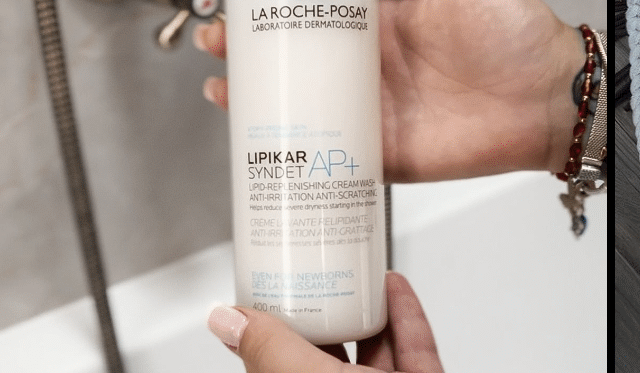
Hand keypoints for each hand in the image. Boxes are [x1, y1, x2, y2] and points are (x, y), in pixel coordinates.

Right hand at [196, 0, 582, 182]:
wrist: (554, 99)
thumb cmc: (522, 34)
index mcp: (387, 20)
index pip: (317, 5)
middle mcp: (372, 64)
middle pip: (295, 55)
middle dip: (247, 46)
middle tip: (218, 35)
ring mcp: (372, 109)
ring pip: (299, 103)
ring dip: (254, 92)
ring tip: (223, 78)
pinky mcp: (380, 151)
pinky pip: (326, 152)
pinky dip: (285, 146)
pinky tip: (254, 129)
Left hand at [208, 271, 443, 372]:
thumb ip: (268, 350)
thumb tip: (225, 321)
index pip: (277, 366)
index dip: (270, 330)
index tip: (267, 294)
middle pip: (326, 355)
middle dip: (321, 313)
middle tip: (314, 275)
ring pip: (372, 350)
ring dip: (364, 308)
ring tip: (354, 276)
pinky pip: (414, 348)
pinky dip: (405, 314)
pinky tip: (394, 289)